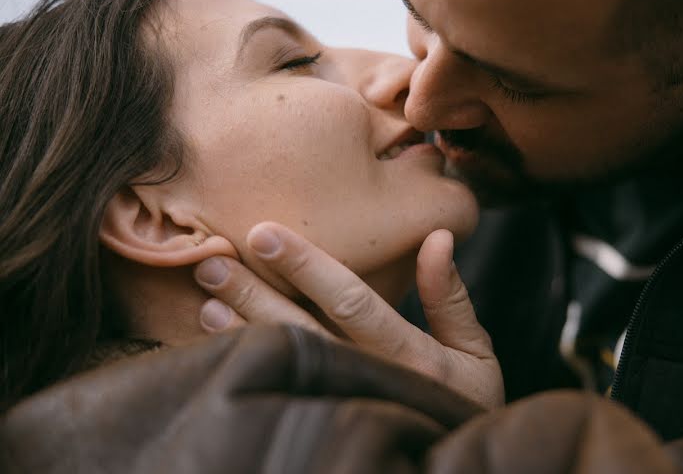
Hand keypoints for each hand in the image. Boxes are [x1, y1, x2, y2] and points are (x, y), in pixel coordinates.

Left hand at [193, 223, 503, 408]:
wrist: (449, 468)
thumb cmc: (463, 399)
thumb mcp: (474, 350)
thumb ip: (450, 297)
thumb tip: (439, 237)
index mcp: (411, 355)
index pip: (352, 302)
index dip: (307, 267)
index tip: (265, 234)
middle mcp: (371, 380)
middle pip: (303, 331)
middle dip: (255, 294)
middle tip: (214, 261)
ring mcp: (342, 405)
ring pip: (284, 361)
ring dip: (242, 328)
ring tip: (206, 297)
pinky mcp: (322, 419)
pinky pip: (279, 390)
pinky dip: (245, 361)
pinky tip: (215, 337)